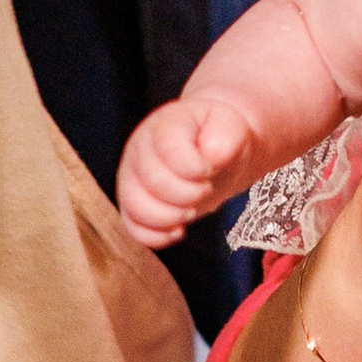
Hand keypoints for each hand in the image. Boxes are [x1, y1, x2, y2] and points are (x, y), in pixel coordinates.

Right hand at [117, 92, 256, 244]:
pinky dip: (157, 236)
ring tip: (192, 210)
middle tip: (206, 190)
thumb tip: (210, 157)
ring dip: (171, 217)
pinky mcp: (132, 204)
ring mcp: (131, 178)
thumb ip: (224, 136)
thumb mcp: (230, 126)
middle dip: (188, 194)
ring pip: (136, 207)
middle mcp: (139, 150)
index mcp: (164, 126)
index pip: (168, 149)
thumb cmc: (218, 137)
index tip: (210, 170)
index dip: (194, 168)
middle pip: (153, 182)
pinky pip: (133, 228)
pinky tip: (178, 230)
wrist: (212, 152)